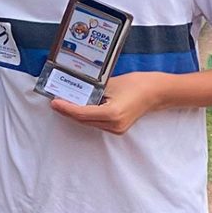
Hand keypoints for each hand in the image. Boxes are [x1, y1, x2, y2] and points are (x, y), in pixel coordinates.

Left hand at [50, 72, 170, 134]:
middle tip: (56, 102)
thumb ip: (92, 90)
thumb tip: (75, 91)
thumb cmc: (137, 84)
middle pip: (83, 120)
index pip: (82, 113)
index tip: (54, 103)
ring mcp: (116, 129)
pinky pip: (97, 123)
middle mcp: (114, 125)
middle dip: (68, 111)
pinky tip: (79, 107)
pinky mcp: (118, 128)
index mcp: (112, 113)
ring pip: (89, 123)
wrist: (157, 92)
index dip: (66, 108)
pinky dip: (87, 116)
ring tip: (64, 103)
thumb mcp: (111, 83)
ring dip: (76, 114)